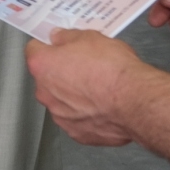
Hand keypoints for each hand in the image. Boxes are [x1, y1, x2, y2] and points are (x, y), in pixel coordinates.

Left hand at [24, 29, 144, 146]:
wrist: (134, 101)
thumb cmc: (112, 69)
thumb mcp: (90, 37)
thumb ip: (68, 37)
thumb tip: (60, 38)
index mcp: (42, 65)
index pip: (34, 50)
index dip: (49, 46)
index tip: (60, 46)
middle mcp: (45, 92)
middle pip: (47, 78)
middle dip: (62, 72)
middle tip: (85, 67)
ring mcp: (60, 116)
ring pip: (61, 101)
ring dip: (74, 95)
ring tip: (98, 89)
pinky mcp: (77, 133)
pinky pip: (77, 120)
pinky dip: (87, 114)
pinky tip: (103, 106)